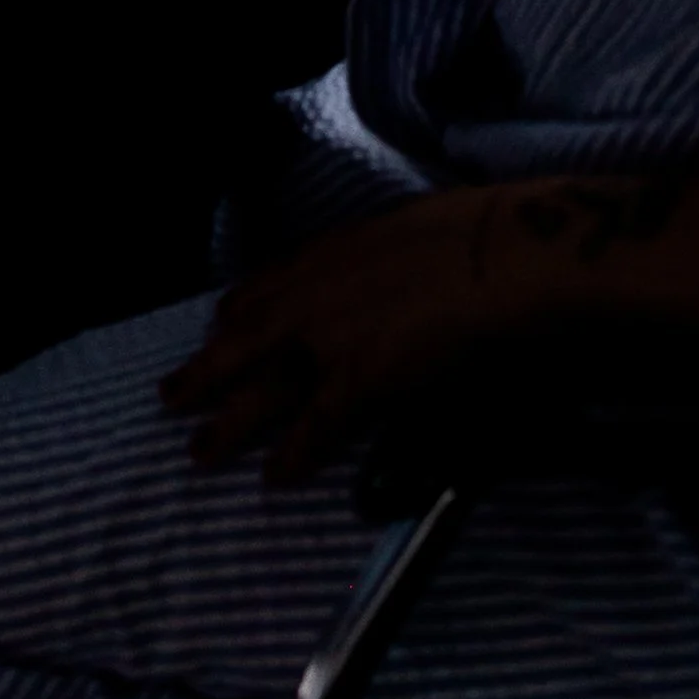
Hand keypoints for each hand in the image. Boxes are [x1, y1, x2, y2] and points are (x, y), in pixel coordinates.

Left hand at [161, 164, 698, 485]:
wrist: (527, 251)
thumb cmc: (504, 227)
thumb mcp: (440, 220)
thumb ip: (410, 247)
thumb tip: (415, 255)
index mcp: (349, 244)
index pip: (276, 281)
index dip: (242, 309)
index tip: (219, 324)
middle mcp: (328, 287)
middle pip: (251, 335)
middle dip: (208, 369)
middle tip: (171, 397)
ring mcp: (338, 334)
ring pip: (264, 385)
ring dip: (229, 420)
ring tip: (199, 450)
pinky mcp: (363, 379)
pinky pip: (316, 425)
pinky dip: (292, 452)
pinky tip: (275, 478)